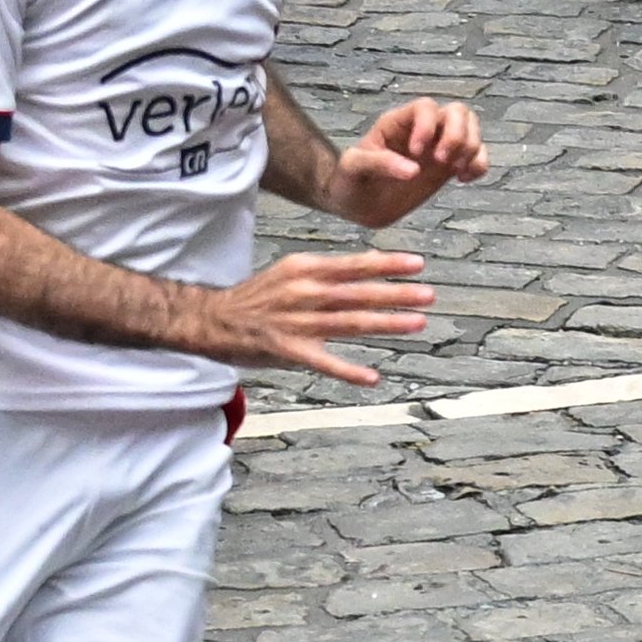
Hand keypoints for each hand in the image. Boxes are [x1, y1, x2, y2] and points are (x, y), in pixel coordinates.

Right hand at [201, 248, 437, 384]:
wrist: (212, 319)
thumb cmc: (259, 296)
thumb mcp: (293, 272)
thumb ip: (331, 271)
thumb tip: (373, 263)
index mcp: (305, 269)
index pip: (353, 265)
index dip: (387, 264)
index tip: (417, 263)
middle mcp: (303, 293)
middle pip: (357, 293)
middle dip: (395, 294)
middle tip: (429, 295)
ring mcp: (296, 322)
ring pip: (348, 323)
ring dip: (384, 323)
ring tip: (416, 323)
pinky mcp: (287, 350)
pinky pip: (323, 362)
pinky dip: (348, 371)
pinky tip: (371, 378)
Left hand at [325, 98, 489, 226]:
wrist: (357, 204)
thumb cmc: (349, 181)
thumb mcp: (353, 169)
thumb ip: (379, 163)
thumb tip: (414, 170)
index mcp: (397, 123)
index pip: (425, 107)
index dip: (428, 126)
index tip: (417, 153)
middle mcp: (422, 129)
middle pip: (457, 112)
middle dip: (458, 136)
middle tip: (443, 163)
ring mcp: (438, 146)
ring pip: (471, 128)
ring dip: (472, 148)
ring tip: (456, 171)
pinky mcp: (449, 166)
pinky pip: (477, 154)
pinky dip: (479, 164)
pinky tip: (464, 180)